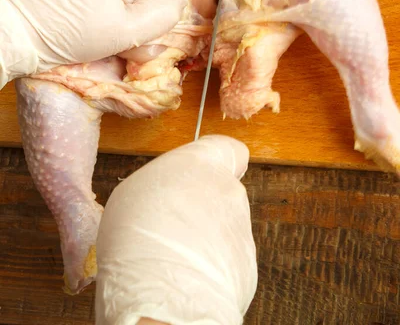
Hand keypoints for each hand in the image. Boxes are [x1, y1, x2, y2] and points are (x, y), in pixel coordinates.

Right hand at [95, 135, 257, 324]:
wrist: (161, 294)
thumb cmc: (139, 236)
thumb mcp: (135, 190)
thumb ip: (166, 185)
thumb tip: (170, 198)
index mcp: (204, 163)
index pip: (229, 149)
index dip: (221, 160)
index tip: (209, 170)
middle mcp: (230, 191)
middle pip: (223, 192)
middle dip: (205, 206)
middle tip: (174, 223)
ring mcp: (241, 229)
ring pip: (225, 228)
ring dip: (207, 238)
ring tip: (175, 256)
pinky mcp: (247, 266)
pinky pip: (228, 261)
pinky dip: (212, 268)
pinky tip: (187, 276)